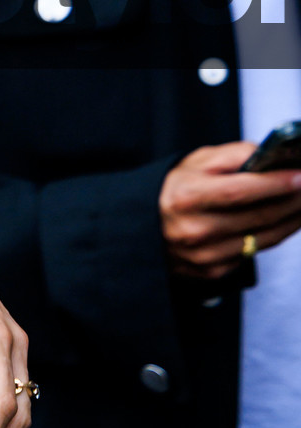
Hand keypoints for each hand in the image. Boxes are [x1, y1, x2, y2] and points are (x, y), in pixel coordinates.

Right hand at [160, 143, 300, 276]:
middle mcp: (194, 230)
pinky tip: (283, 221)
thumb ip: (232, 155)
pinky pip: (254, 252)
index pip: (240, 191)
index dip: (275, 184)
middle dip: (293, 201)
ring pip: (264, 238)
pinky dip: (274, 235)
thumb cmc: (173, 190)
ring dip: (292, 220)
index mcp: (186, 197)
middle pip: (258, 216)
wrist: (143, 226)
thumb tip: (269, 156)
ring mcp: (204, 255)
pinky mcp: (212, 271)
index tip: (300, 176)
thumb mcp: (194, 163)